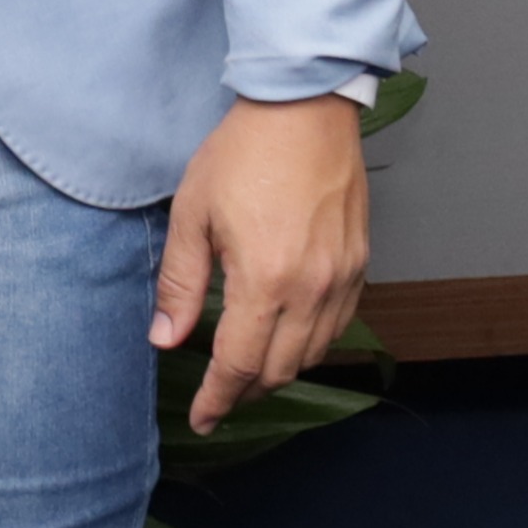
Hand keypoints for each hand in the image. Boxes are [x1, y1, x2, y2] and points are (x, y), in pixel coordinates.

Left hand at [149, 93, 367, 433]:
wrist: (305, 109)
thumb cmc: (244, 154)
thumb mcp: (193, 214)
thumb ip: (181, 283)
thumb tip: (166, 337)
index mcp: (265, 281)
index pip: (240, 366)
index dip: (218, 400)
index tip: (202, 418)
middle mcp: (311, 290)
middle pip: (279, 370)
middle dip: (246, 392)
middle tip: (219, 397)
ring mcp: (342, 279)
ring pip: (313, 354)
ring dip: (279, 371)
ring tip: (250, 371)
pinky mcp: (361, 265)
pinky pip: (339, 325)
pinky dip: (312, 343)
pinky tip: (288, 335)